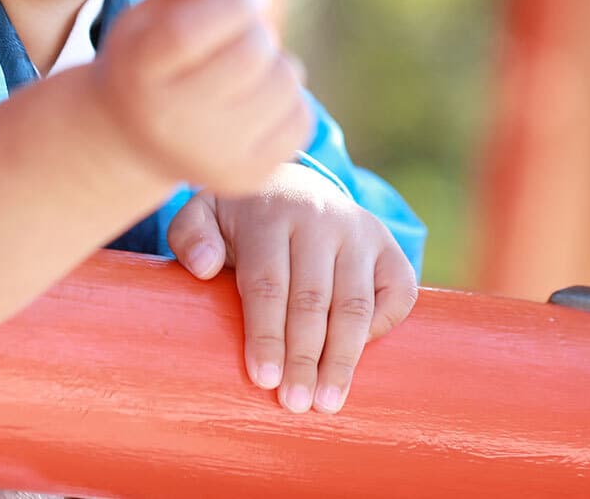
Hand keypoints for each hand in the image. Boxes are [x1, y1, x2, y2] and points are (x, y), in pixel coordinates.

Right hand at [89, 0, 312, 196]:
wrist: (134, 140)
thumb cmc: (149, 59)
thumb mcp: (154, 13)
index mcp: (139, 71)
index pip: (191, 33)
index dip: (233, 4)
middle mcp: (170, 120)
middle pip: (248, 57)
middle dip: (259, 31)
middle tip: (249, 30)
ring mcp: (209, 155)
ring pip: (282, 85)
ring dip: (278, 63)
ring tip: (252, 66)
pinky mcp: (244, 177)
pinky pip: (300, 121)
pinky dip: (290, 99)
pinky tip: (261, 97)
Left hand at [167, 162, 419, 413]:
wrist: (294, 185)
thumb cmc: (242, 218)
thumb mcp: (205, 213)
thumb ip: (191, 235)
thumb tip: (203, 267)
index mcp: (272, 213)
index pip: (269, 282)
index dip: (266, 334)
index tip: (263, 379)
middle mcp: (320, 218)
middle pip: (313, 299)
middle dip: (305, 357)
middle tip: (295, 404)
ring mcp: (360, 231)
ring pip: (356, 303)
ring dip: (343, 358)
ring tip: (328, 402)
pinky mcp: (388, 245)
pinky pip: (399, 291)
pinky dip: (384, 327)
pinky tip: (361, 361)